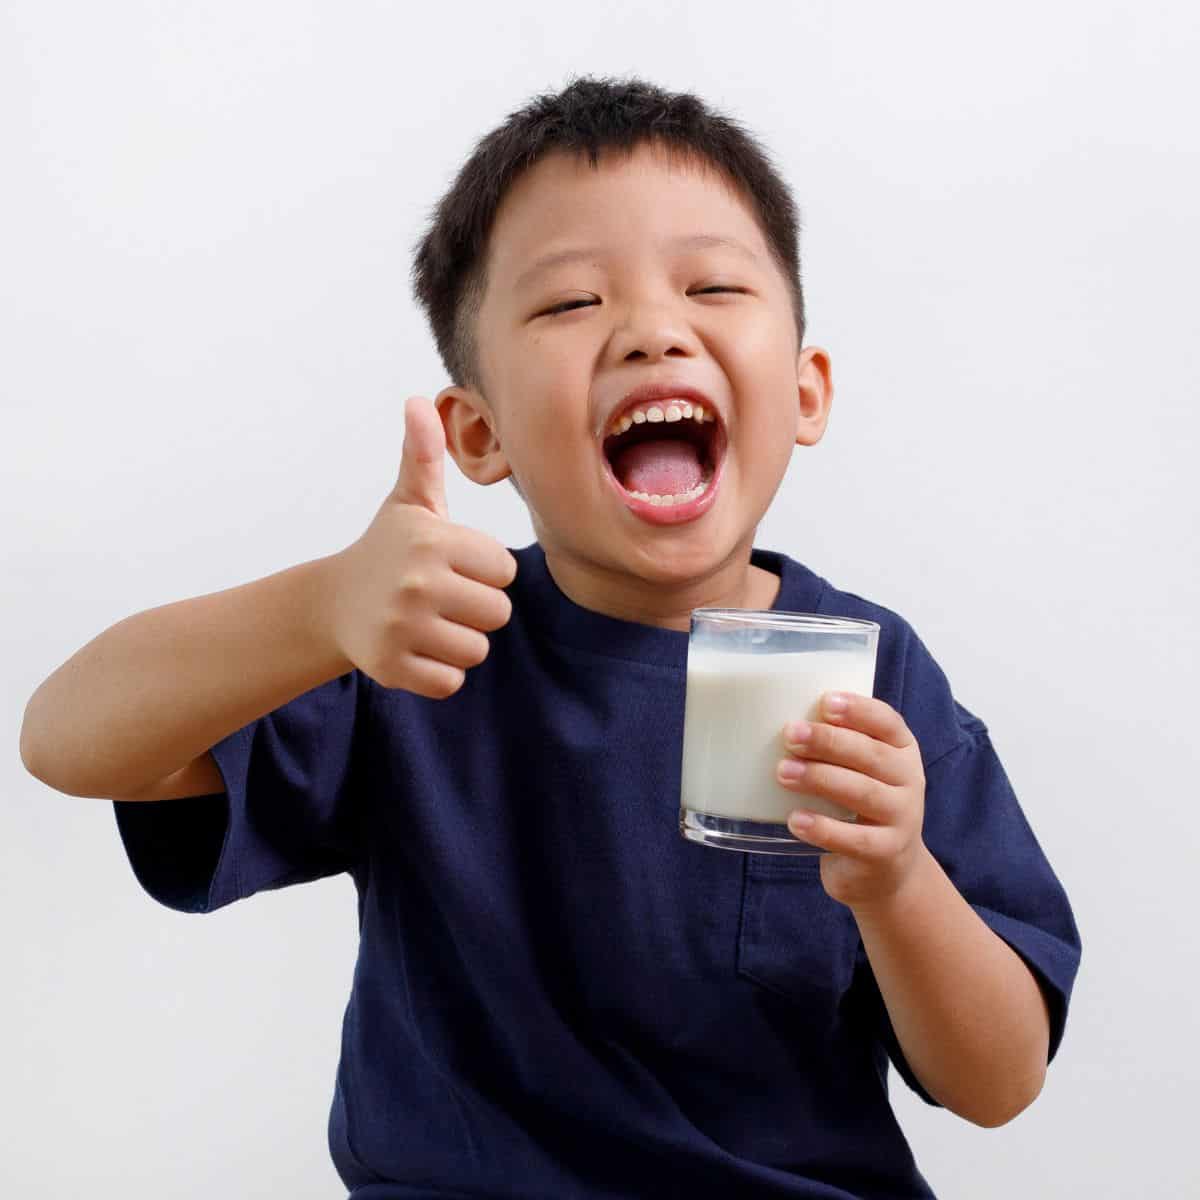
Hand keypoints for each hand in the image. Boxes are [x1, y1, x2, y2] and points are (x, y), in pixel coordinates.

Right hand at [323, 396, 516, 698]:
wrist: (332, 603)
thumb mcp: (409, 503)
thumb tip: (419, 401)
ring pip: (477, 650)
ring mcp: (401, 629)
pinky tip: (415, 648)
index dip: (485, 571)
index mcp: (432, 541)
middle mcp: (417, 583)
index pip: (505, 570)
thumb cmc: (388, 550)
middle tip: (442, 597)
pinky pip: (451, 682)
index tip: (452, 565)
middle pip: (498, 613)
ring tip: (428, 622)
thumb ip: (424, 455)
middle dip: (476, 608)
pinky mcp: (392, 668)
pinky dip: (439, 672)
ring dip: (459, 641)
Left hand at [777, 691, 926, 908]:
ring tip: (783, 772)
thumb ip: (835, 746)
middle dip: (828, 741)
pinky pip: (854, 839)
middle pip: (871, 755)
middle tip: (790, 734)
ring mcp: (902, 818)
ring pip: (862, 793)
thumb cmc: (860, 803)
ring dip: (820, 779)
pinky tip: (796, 820)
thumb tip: (780, 720)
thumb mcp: (859, 770)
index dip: (859, 710)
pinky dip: (823, 828)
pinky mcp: (886, 852)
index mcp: (901, 750)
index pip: (887, 722)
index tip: (825, 702)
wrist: (886, 868)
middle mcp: (908, 780)